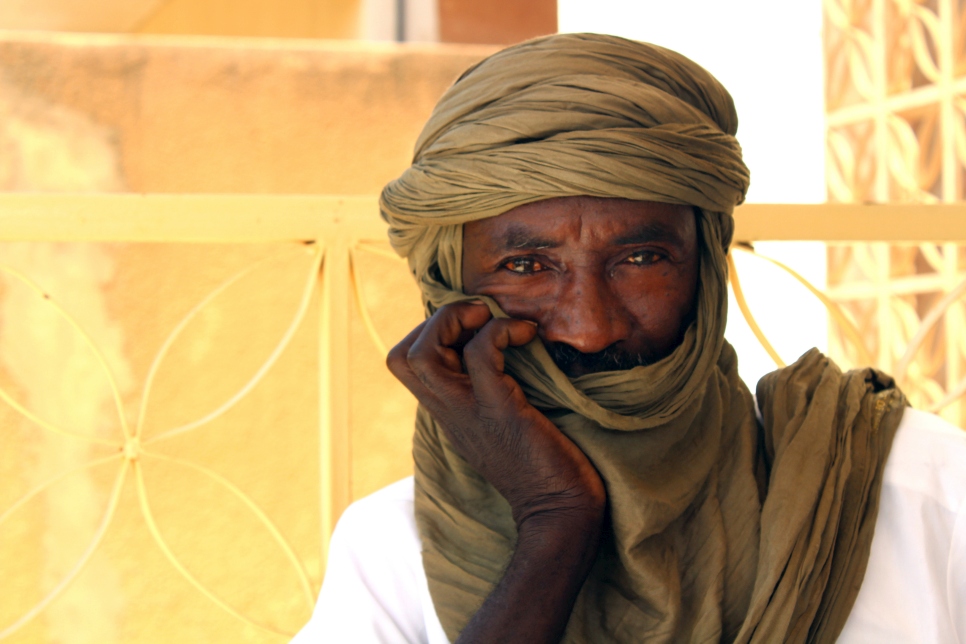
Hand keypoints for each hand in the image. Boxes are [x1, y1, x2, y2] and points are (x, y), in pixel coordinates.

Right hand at [387, 301, 605, 529]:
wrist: (560, 510)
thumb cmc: (542, 465)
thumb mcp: (499, 424)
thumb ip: (486, 396)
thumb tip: (499, 355)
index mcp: (447, 412)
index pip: (405, 365)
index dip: (429, 333)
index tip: (471, 328)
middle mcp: (449, 412)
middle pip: (402, 357)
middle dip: (436, 320)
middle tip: (479, 318)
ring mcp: (469, 412)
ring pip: (422, 355)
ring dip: (456, 320)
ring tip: (493, 319)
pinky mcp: (500, 410)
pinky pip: (480, 355)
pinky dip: (499, 332)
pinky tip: (526, 335)